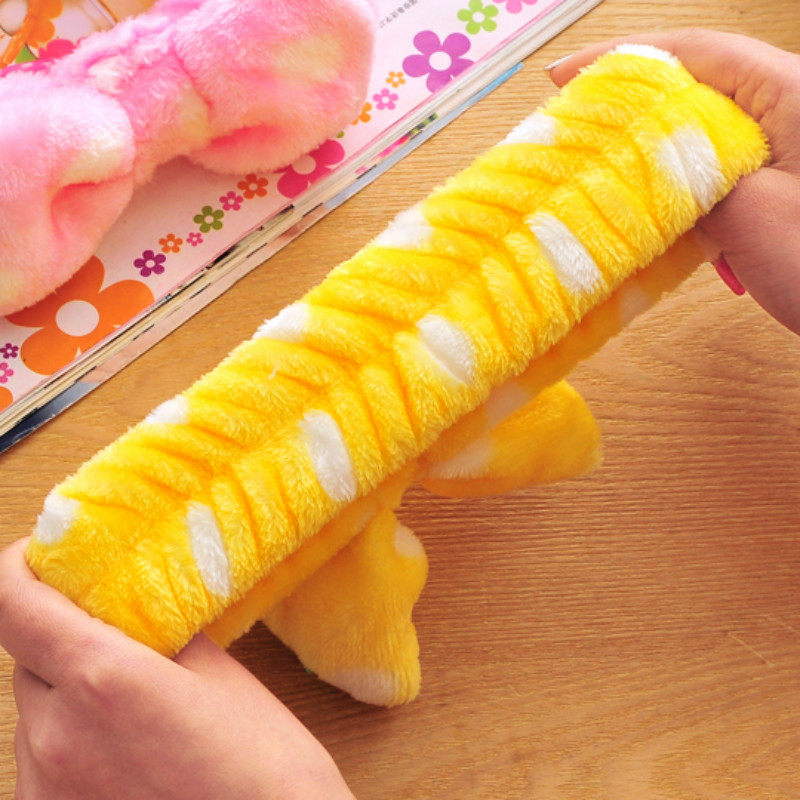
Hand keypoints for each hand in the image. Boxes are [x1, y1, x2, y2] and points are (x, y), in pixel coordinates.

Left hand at [0, 538, 354, 799]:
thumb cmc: (261, 770)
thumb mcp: (218, 674)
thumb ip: (160, 631)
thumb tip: (135, 606)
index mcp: (101, 680)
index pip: (11, 604)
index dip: (19, 568)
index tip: (44, 557)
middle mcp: (54, 737)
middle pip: (25, 658)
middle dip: (60, 634)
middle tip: (112, 630)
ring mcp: (45, 790)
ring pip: (33, 712)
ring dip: (66, 689)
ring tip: (129, 699)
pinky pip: (41, 760)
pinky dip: (69, 737)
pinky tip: (125, 747)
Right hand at [548, 28, 799, 334]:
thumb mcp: (750, 217)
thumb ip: (690, 177)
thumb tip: (646, 166)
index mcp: (793, 94)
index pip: (697, 53)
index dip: (624, 61)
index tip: (563, 78)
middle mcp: (793, 110)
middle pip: (698, 87)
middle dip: (631, 103)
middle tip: (574, 127)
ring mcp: (791, 152)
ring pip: (706, 132)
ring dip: (653, 148)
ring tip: (600, 166)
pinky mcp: (788, 189)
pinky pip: (722, 169)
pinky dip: (680, 184)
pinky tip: (652, 207)